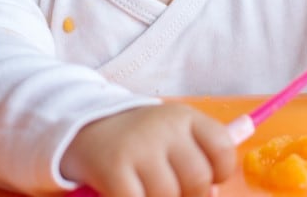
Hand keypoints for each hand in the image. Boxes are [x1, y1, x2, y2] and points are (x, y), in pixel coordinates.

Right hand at [60, 103, 235, 196]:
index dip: (219, 172)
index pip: (222, 148)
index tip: (207, 179)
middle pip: (198, 179)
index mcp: (184, 117)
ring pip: (168, 196)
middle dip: (190, 195)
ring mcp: (138, 146)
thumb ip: (195, 159)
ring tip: (147, 191)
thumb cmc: (139, 140)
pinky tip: (131, 195)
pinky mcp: (114, 167)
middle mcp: (164, 127)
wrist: (84, 127)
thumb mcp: (171, 136)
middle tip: (172, 191)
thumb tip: (212, 194)